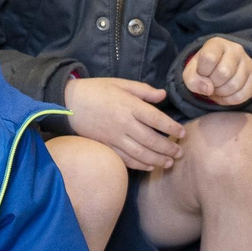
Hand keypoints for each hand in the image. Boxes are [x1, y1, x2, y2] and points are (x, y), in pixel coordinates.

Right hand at [63, 77, 186, 171]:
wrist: (69, 102)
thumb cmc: (96, 90)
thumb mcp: (120, 83)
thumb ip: (143, 90)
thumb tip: (163, 95)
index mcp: (129, 105)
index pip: (157, 119)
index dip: (172, 128)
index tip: (182, 133)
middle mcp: (124, 123)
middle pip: (152, 140)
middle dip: (169, 148)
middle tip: (180, 152)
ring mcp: (114, 136)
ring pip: (141, 153)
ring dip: (158, 160)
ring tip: (170, 162)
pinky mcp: (106, 145)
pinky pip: (126, 159)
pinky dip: (140, 165)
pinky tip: (150, 166)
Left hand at [181, 37, 251, 105]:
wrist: (218, 70)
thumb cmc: (203, 68)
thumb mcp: (191, 71)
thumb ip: (192, 79)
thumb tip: (208, 89)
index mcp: (217, 44)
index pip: (209, 58)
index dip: (202, 71)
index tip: (201, 73)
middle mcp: (236, 50)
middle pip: (224, 72)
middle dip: (212, 83)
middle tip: (209, 83)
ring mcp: (248, 63)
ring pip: (234, 85)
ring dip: (220, 93)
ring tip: (215, 89)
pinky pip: (242, 95)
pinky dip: (229, 100)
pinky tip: (224, 95)